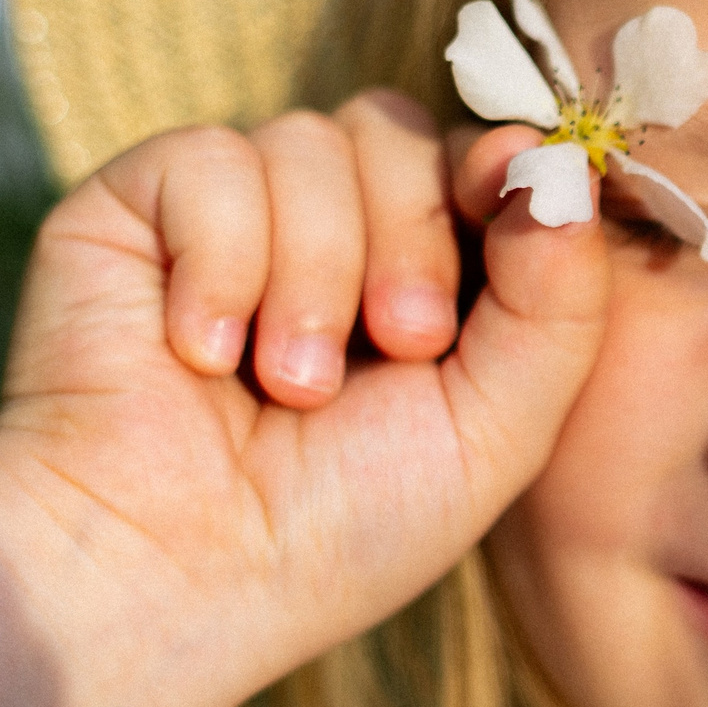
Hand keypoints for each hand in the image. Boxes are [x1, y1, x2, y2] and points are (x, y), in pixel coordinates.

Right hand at [0, 95, 606, 706]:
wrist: (181, 574)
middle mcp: (330, 228)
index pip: (478, 159)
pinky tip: (202, 355)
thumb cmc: (344, 525)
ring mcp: (236, 209)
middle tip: (399, 347)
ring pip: (310, 141)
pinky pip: (211, 159)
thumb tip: (566, 163)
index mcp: (423, 272)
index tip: (508, 214)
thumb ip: (560, 300)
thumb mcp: (495, 429)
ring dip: (315, 275)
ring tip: (286, 385)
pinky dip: (221, 265)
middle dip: (412, 239)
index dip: (501, 174)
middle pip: (400, 132)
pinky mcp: (141, 203)